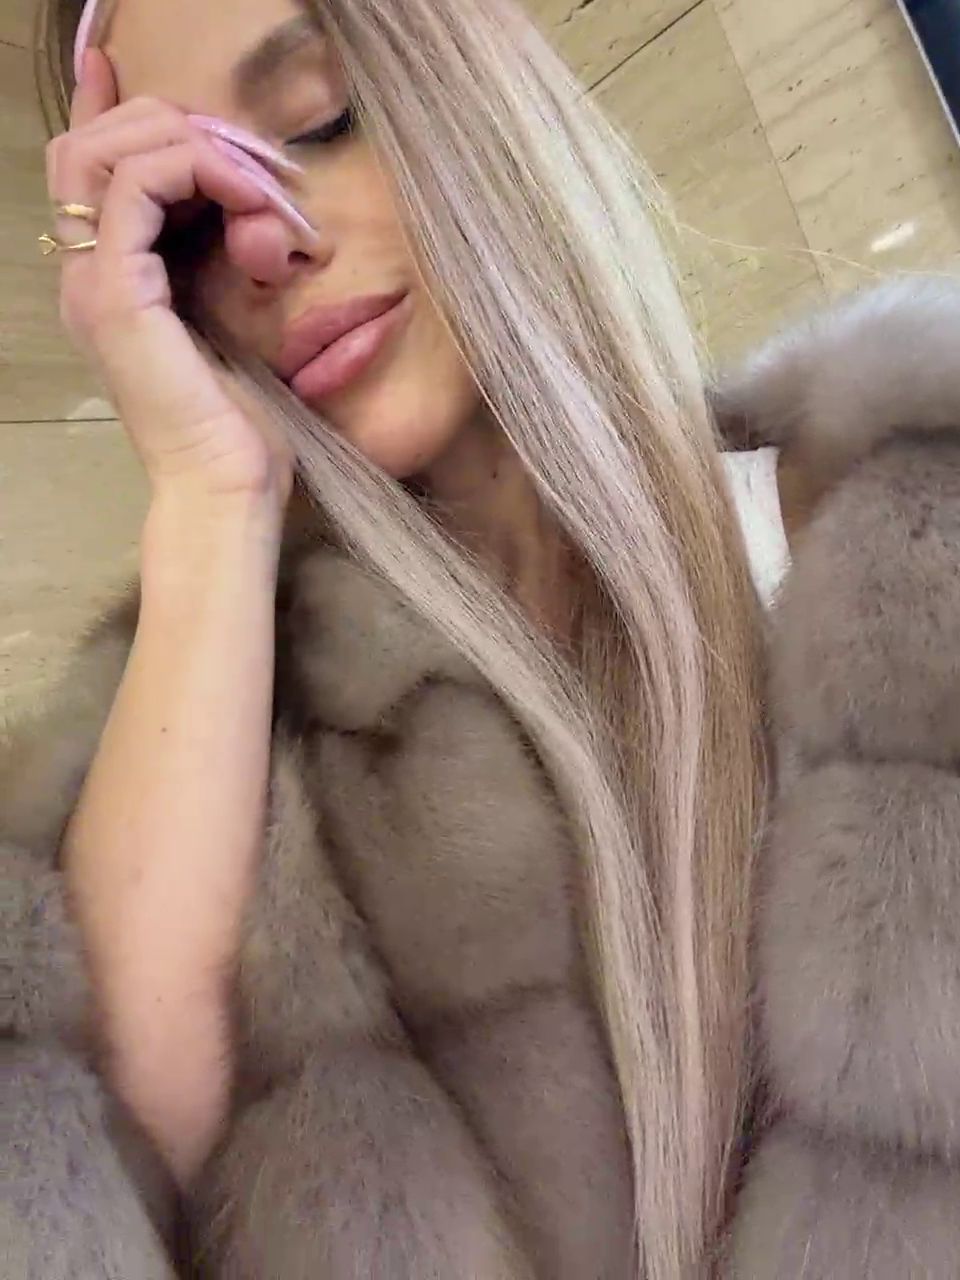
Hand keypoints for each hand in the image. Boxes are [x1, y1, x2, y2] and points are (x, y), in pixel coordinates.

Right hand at [46, 49, 295, 509]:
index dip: (104, 108)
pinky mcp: (116, 292)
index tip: (118, 62)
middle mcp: (86, 275)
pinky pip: (138, 186)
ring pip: (108, 153)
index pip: (85, 171)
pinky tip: (252, 205)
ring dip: (194, 148)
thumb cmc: (241, 426)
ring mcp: (93, 283)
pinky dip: (199, 173)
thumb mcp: (235, 325)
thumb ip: (226, 264)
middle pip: (90, 147)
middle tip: (248, 159)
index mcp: (110, 282)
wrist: (226, 486)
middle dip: (175, 127)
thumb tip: (257, 220)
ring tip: (261, 192)